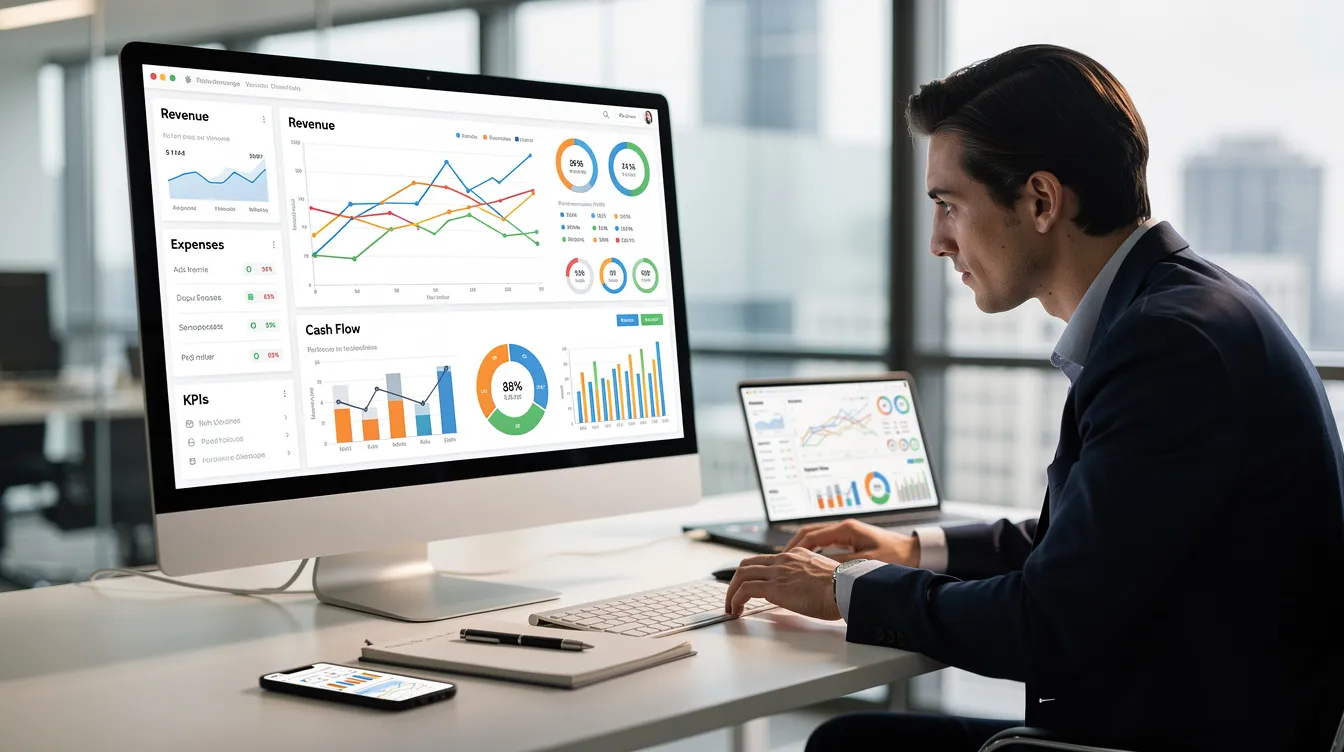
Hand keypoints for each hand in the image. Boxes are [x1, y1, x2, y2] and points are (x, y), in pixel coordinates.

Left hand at [723, 548, 841, 619]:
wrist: (845, 588)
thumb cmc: (841, 588)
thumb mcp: (821, 577)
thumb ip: (805, 579)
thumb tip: (796, 592)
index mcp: (796, 555)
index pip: (766, 560)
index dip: (753, 572)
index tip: (748, 585)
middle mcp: (784, 559)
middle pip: (748, 564)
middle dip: (736, 580)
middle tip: (734, 596)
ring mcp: (777, 571)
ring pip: (742, 574)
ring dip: (732, 591)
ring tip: (731, 607)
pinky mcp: (774, 586)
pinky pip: (745, 590)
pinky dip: (735, 600)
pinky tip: (736, 611)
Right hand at [783, 519, 920, 566]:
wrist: (915, 553)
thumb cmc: (895, 557)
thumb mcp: (866, 563)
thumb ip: (841, 565)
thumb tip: (818, 569)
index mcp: (846, 529)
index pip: (811, 535)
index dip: (795, 548)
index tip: (784, 559)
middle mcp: (844, 527)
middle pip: (810, 532)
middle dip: (794, 545)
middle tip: (781, 559)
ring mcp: (847, 532)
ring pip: (816, 536)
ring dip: (802, 547)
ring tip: (790, 561)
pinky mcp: (851, 539)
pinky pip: (825, 542)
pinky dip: (813, 550)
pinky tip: (809, 561)